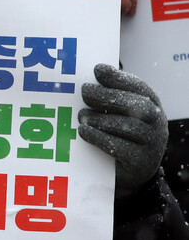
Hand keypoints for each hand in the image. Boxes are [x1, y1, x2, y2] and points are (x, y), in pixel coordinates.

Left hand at [79, 63, 166, 190]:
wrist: (127, 170)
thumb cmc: (118, 133)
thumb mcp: (117, 112)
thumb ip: (108, 95)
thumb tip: (92, 73)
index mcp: (151, 104)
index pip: (138, 87)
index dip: (118, 78)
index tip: (97, 70)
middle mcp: (157, 122)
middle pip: (135, 105)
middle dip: (107, 96)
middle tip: (84, 91)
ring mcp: (153, 143)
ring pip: (128, 127)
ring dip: (101, 119)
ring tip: (81, 115)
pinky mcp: (141, 162)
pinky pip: (121, 148)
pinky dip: (99, 138)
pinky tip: (84, 131)